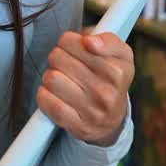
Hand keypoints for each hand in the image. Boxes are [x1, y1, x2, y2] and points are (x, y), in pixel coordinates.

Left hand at [36, 31, 133, 146]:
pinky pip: (48, 102)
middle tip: (66, 64)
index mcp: (116, 71)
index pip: (70, 41)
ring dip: (50, 76)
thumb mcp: (121, 54)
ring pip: (51, 78)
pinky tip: (54, 93)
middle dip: (58, 57)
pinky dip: (45, 94)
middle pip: (57, 57)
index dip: (67, 41)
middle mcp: (106, 92)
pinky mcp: (78, 127)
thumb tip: (88, 41)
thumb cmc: (113, 78)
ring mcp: (92, 112)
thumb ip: (107, 39)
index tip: (75, 48)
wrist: (113, 120)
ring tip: (61, 79)